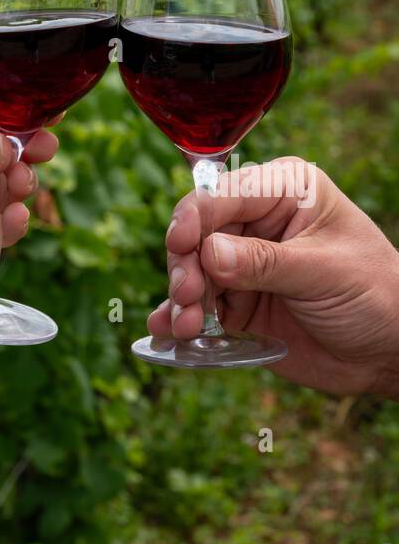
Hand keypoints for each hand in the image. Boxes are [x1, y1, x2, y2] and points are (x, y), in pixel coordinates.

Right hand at [147, 158, 398, 397]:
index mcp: (283, 191)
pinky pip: (198, 306)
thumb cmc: (375, 293)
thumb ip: (265, 262)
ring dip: (182, 298)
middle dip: (186, 265)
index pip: (224, 194)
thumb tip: (208, 253)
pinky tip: (166, 333)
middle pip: (198, 233)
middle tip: (188, 297)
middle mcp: (257, 222)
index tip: (180, 245)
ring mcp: (243, 263)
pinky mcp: (237, 302)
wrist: (391, 351)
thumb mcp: (324, 272)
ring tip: (186, 327)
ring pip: (192, 271)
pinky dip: (179, 319)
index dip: (195, 217)